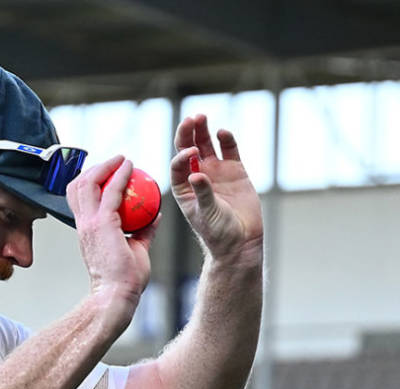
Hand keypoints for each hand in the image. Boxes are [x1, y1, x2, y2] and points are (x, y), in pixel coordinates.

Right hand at [66, 155, 156, 316]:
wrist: (116, 294)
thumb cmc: (125, 278)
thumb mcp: (135, 249)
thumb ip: (143, 231)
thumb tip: (155, 216)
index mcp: (86, 230)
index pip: (79, 198)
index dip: (90, 180)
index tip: (109, 172)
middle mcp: (83, 224)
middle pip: (78, 185)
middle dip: (95, 167)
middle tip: (116, 161)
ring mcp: (90, 223)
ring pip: (88, 183)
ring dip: (105, 166)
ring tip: (122, 160)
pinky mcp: (102, 224)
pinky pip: (110, 192)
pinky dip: (119, 176)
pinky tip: (130, 167)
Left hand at [171, 114, 263, 261]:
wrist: (241, 241)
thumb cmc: (217, 232)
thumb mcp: (206, 214)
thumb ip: (203, 193)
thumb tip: (196, 174)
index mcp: (183, 188)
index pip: (178, 165)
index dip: (182, 156)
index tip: (192, 153)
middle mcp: (196, 176)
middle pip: (188, 150)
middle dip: (187, 134)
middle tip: (191, 118)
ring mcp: (215, 172)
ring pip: (206, 145)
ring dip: (202, 131)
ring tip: (201, 116)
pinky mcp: (235, 171)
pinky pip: (229, 150)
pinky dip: (226, 140)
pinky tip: (223, 131)